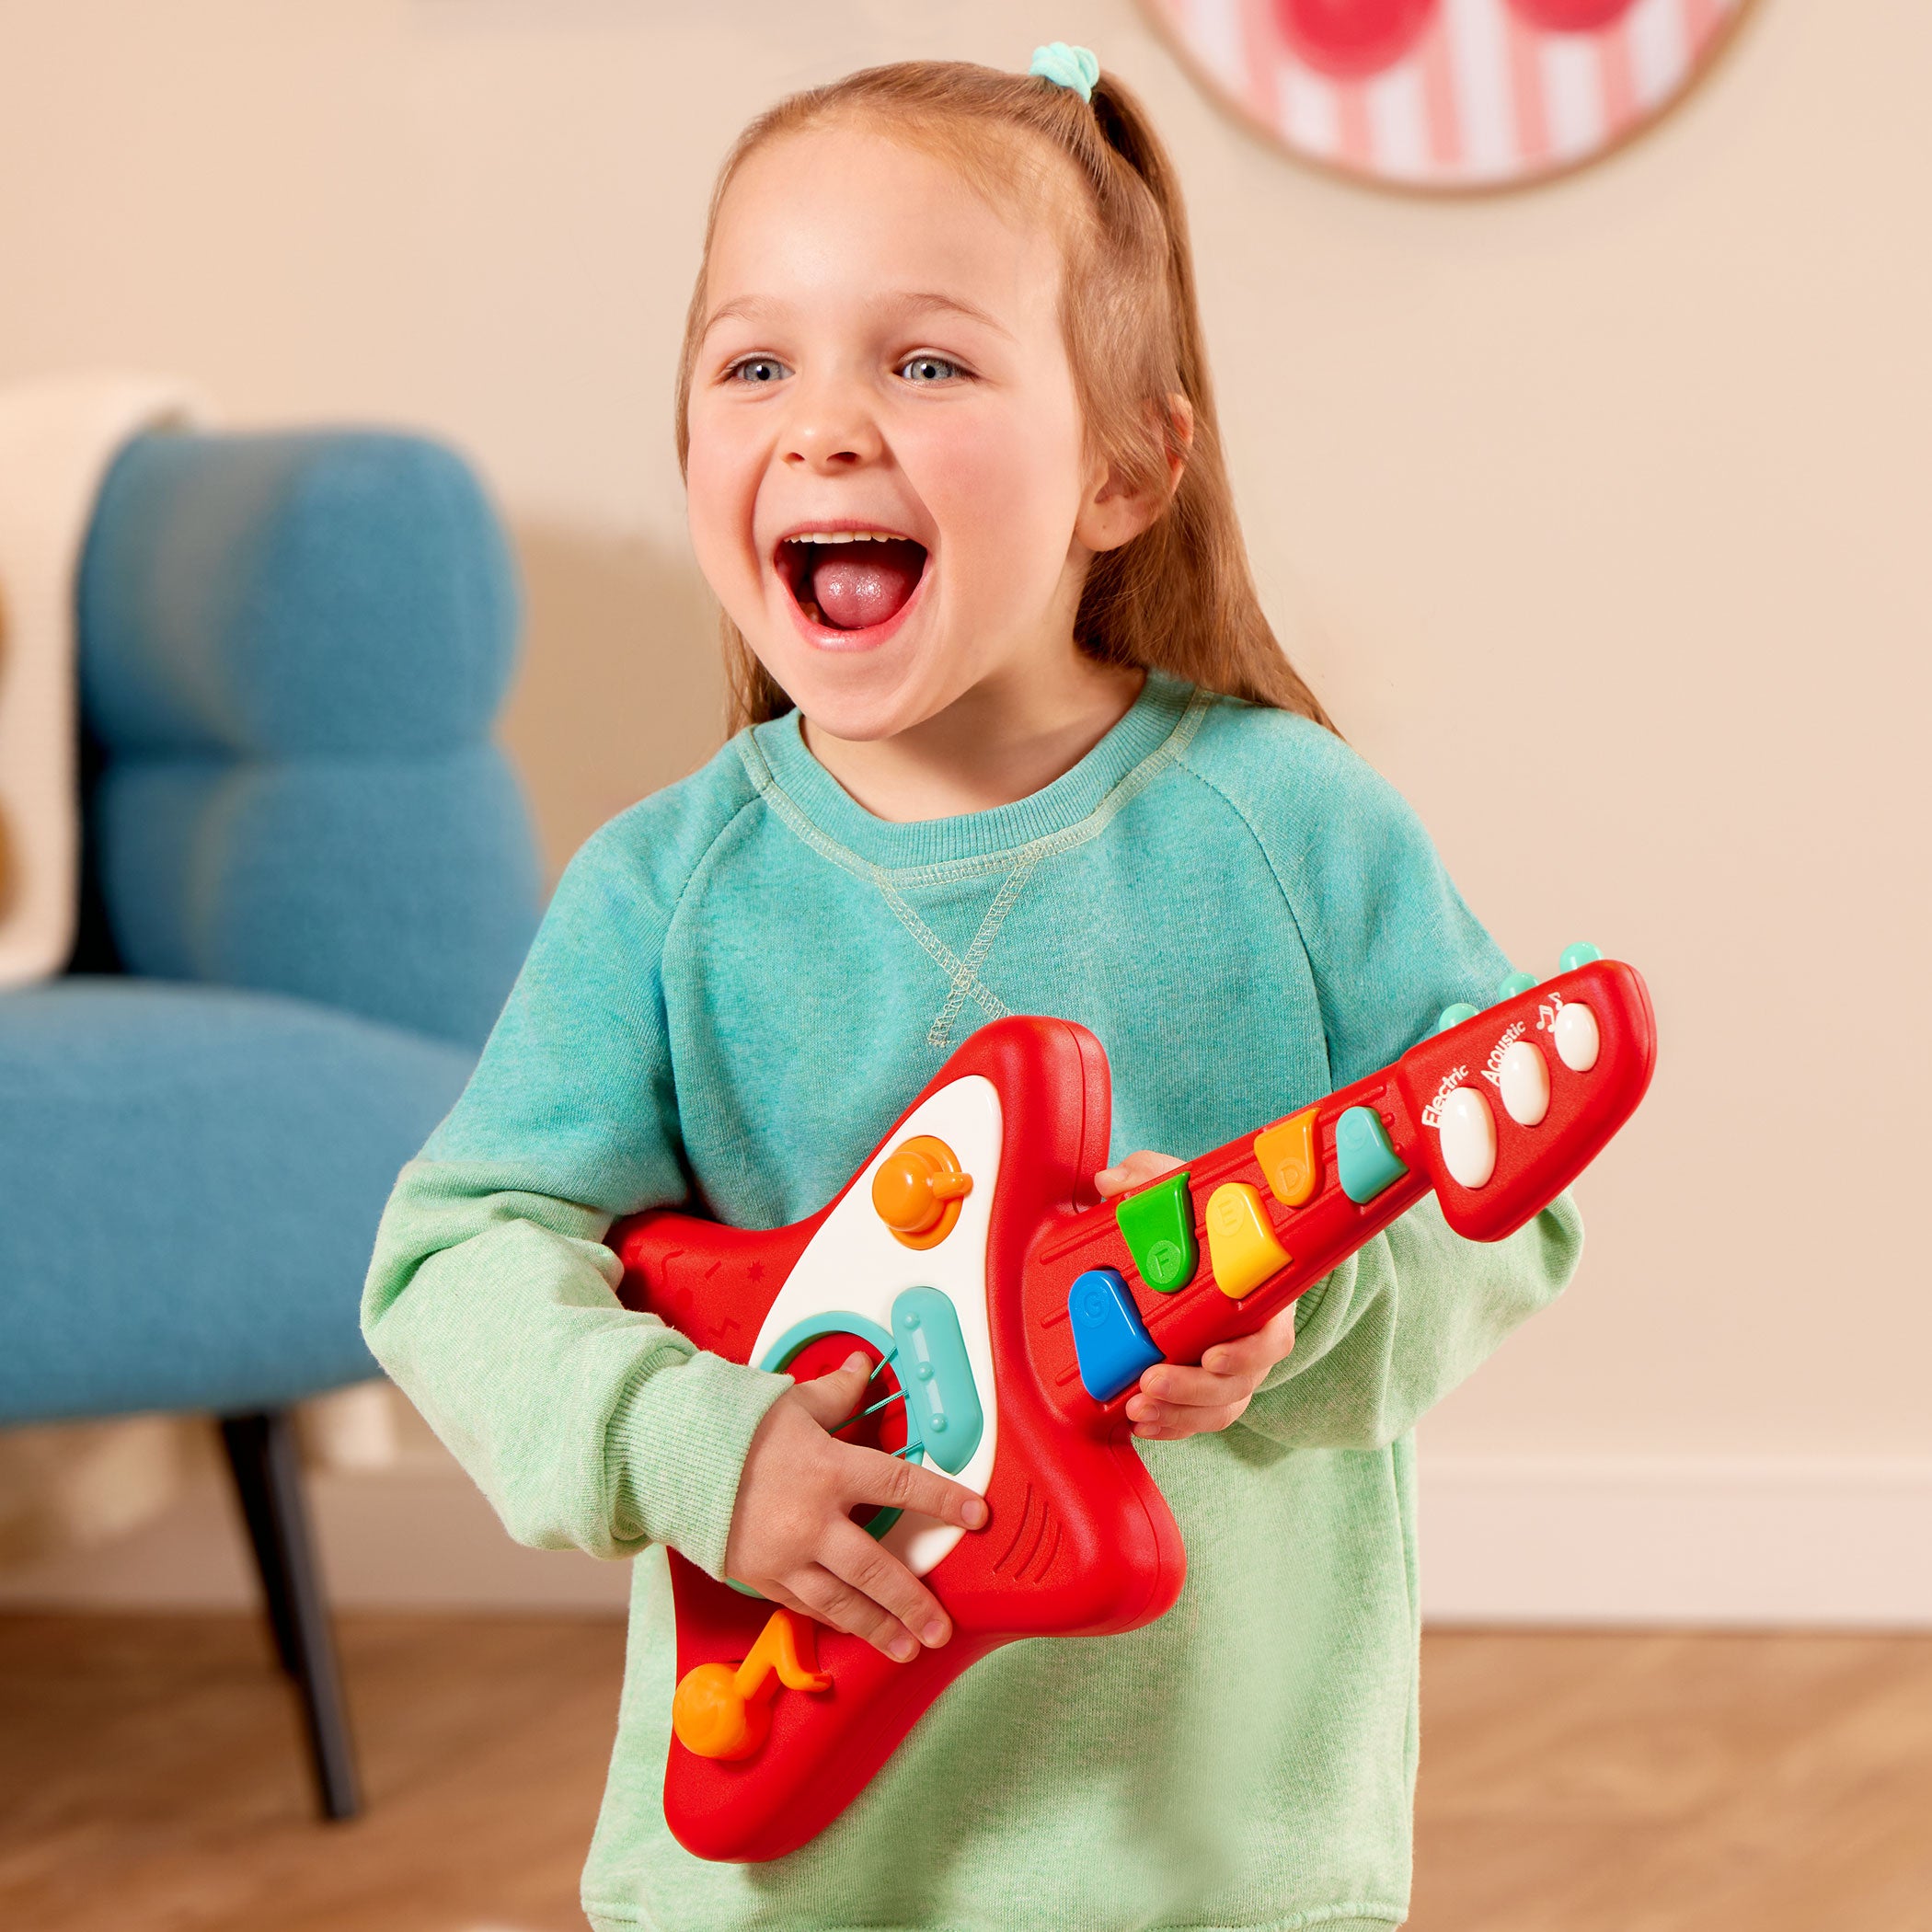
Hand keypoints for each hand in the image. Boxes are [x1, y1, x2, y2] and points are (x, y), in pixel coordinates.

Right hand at [724, 1352, 988, 1662]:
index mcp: (829, 1471)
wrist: (666, 1462)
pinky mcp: (761, 1577)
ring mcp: (785, 1556)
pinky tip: (856, 1631)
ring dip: (880, 1629)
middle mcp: (812, 1521)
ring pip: (843, 1603)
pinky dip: (835, 1620)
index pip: (901, 1486)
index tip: (977, 1515)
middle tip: (941, 1627)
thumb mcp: (791, 1403)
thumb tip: (862, 1366)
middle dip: (914, 1602)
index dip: (943, 1500)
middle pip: (877, 1569)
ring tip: (908, 1647)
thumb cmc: (731, 1430)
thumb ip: (836, 1393)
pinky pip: (806, 1606)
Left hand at [1093, 1150, 1297, 1440]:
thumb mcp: (1181, 1186)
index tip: (1211, 1355)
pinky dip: (1172, 1423)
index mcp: (1262, 1291)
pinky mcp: (1211, 1382)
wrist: (1208, 1240)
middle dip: (1194, 1389)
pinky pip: (1200, 1416)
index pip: (1272, 1333)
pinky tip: (1142, 1422)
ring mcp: (1235, 1363)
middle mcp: (1255, 1334)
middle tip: (1150, 1382)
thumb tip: (1111, 1182)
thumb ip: (1149, 1177)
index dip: (1247, 1351)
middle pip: (1241, 1379)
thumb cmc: (1203, 1215)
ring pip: (1221, 1405)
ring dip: (1180, 1413)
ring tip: (1138, 1409)